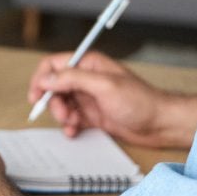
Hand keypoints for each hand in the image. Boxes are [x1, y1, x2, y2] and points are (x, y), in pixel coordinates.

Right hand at [28, 51, 196, 148]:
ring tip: (72, 123)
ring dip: (61, 115)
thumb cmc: (140, 101)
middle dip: (53, 102)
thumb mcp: (104, 86)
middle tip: (62, 114)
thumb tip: (47, 78)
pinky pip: (71, 118)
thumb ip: (73, 79)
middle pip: (55, 86)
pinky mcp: (93, 114)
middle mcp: (87, 79)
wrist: (160, 124)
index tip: (37, 95)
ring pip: (61, 104)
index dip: (42, 78)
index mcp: (89, 64)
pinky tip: (74, 131)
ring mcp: (89, 97)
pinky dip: (68, 125)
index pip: (54, 64)